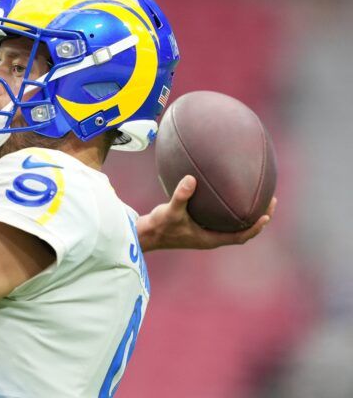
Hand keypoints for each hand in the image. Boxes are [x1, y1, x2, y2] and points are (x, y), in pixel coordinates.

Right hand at [136, 175, 276, 251]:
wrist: (147, 234)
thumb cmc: (160, 226)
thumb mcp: (170, 211)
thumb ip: (181, 196)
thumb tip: (191, 179)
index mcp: (210, 239)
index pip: (240, 237)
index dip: (255, 228)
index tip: (266, 215)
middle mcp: (211, 236)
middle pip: (242, 230)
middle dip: (258, 217)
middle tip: (270, 200)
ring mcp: (205, 231)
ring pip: (232, 224)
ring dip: (246, 212)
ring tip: (256, 195)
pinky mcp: (198, 225)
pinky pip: (220, 217)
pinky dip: (228, 207)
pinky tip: (227, 190)